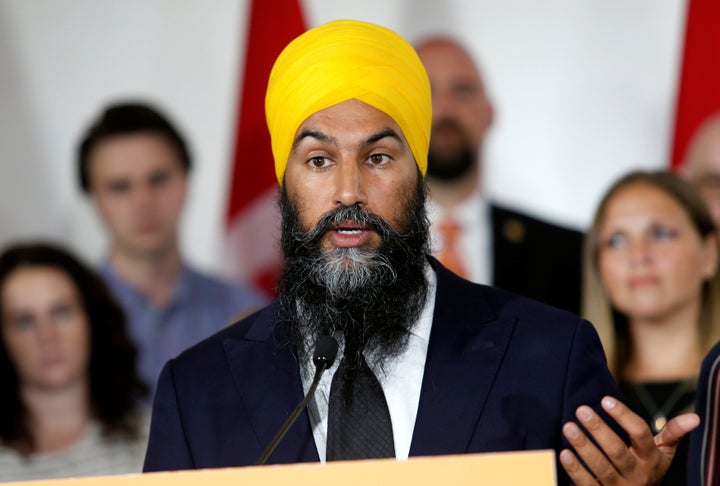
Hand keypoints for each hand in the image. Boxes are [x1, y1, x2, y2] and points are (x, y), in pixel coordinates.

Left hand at [559, 395, 699, 484]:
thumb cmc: (646, 468)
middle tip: (581, 410)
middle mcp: (637, 474)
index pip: (640, 434)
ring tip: (569, 427)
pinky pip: (587, 484)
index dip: (623, 416)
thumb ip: (672, 433)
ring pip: (601, 467)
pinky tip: (564, 453)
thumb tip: (695, 417)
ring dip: (584, 447)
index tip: (605, 400)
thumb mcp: (662, 454)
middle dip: (599, 430)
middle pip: (618, 451)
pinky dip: (575, 470)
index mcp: (650, 459)